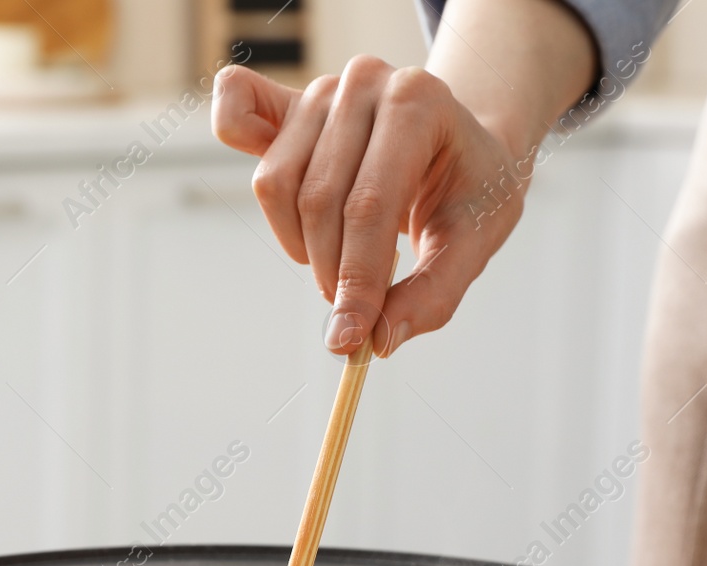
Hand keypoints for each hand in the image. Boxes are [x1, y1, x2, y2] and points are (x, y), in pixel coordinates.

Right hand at [213, 57, 527, 356]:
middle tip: (354, 306)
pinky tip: (265, 182)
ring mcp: (321, 91)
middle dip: (330, 270)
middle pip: (318, 199)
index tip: (348, 340)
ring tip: (337, 258)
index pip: (369, 205)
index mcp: (419, 104)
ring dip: (299, 243)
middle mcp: (365, 84)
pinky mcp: (286, 103)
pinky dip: (232, 136)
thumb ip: (432, 295)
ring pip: (278, 184)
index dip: (355, 280)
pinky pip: (236, 117)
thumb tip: (375, 341)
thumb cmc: (469, 189)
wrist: (464, 144)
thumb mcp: (475, 242)